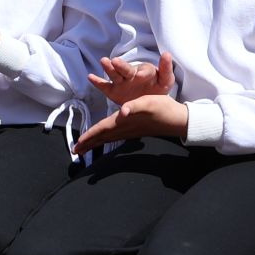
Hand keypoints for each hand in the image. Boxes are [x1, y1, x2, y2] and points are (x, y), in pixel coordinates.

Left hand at [74, 94, 190, 152]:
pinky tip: (105, 140)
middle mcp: (125, 129)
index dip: (89, 136)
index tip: (78, 144)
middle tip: (75, 151)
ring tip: (84, 148)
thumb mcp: (149, 102)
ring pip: (108, 138)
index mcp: (125, 121)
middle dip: (88, 144)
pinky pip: (115, 137)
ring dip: (96, 143)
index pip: (103, 129)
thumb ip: (135, 106)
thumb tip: (122, 112)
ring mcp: (130, 131)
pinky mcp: (135, 131)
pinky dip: (106, 139)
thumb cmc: (164, 109)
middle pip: (103, 137)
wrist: (179, 119)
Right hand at [90, 52, 175, 106]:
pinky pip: (104, 86)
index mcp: (144, 72)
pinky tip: (90, 77)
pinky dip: (97, 82)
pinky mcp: (113, 91)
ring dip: (109, 68)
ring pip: (114, 75)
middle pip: (125, 69)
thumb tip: (167, 53)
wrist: (149, 100)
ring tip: (103, 61)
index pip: (144, 70)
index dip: (142, 73)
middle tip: (114, 61)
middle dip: (120, 65)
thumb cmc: (158, 87)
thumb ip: (166, 69)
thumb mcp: (165, 80)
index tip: (140, 76)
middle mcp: (131, 75)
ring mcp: (121, 82)